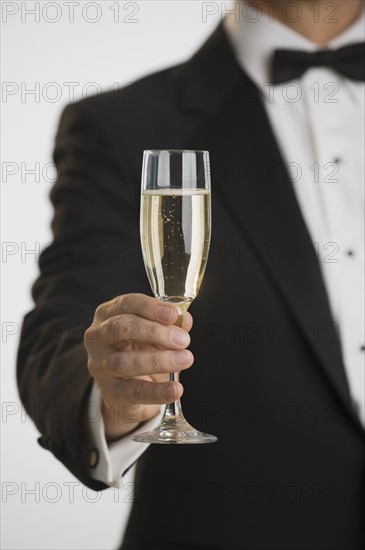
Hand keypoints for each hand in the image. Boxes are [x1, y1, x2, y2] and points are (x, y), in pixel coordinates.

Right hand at [84, 293, 192, 440]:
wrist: (125, 386)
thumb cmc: (138, 349)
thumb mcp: (153, 332)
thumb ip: (169, 324)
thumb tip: (185, 320)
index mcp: (108, 314)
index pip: (126, 304)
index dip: (150, 307)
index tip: (173, 314)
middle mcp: (98, 337)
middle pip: (121, 328)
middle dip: (155, 332)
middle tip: (183, 340)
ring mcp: (100, 365)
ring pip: (124, 362)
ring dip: (158, 361)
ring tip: (184, 359)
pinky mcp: (109, 391)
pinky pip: (133, 392)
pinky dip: (157, 392)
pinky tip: (175, 389)